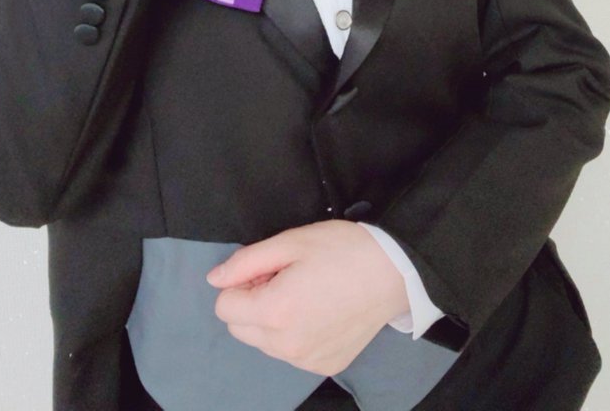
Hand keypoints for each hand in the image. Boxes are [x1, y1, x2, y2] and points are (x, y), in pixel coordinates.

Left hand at [206, 221, 408, 376]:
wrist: (394, 272)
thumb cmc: (341, 249)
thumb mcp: (291, 241)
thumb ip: (246, 262)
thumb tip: (215, 279)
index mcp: (275, 312)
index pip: (224, 307)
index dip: (241, 283)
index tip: (267, 270)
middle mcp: (287, 346)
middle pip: (240, 329)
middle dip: (252, 303)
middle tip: (285, 279)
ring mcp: (307, 361)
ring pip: (264, 343)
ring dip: (271, 320)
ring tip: (304, 293)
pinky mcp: (325, 367)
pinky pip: (290, 353)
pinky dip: (294, 334)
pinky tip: (319, 311)